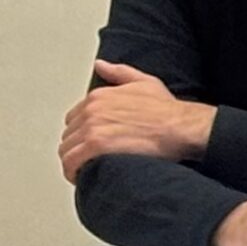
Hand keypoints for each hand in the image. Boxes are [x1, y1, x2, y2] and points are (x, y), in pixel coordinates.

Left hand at [60, 62, 214, 177]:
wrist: (180, 127)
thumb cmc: (167, 111)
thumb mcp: (144, 82)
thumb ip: (119, 72)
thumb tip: (100, 65)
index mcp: (98, 96)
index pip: (74, 119)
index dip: (82, 134)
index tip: (91, 146)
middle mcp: (91, 110)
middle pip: (68, 136)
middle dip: (78, 150)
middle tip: (91, 162)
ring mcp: (92, 128)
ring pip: (66, 151)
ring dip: (75, 163)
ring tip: (88, 173)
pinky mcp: (96, 146)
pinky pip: (71, 164)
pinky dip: (74, 173)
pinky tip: (85, 179)